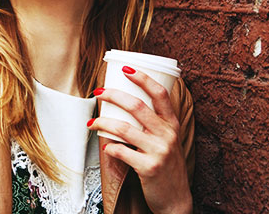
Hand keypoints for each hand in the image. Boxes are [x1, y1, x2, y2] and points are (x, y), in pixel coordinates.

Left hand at [87, 66, 191, 213]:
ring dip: (103, 123)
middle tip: (98, 92)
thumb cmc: (167, 166)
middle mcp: (168, 135)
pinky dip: (109, 147)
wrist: (176, 199)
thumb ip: (154, 124)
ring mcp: (159, 151)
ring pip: (124, 128)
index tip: (126, 68)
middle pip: (137, 106)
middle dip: (113, 95)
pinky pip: (121, 151)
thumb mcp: (168, 141)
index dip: (143, 78)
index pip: (160, 94)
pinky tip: (105, 147)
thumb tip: (124, 105)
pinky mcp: (149, 167)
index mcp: (172, 124)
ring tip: (92, 122)